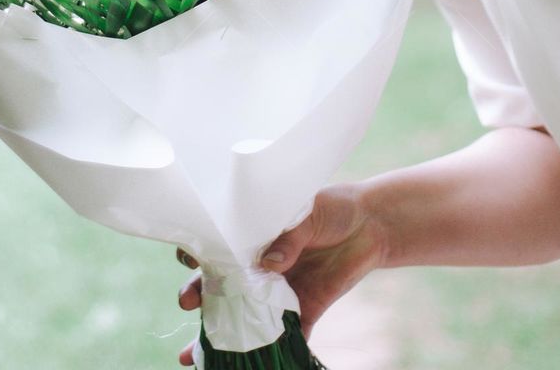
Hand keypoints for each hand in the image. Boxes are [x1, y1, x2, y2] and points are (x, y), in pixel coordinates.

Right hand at [175, 183, 387, 363]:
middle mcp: (259, 266)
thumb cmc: (332, 207)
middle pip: (220, 285)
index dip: (196, 252)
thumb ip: (288, 236)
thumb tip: (269, 262)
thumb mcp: (307, 212)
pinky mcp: (304, 310)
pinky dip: (273, 356)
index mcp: (254, 236)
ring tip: (197, 355)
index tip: (188, 258)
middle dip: (198, 295)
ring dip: (223, 337)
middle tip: (187, 302)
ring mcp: (279, 291)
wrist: (372, 225)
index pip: (216, 245)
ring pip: (245, 317)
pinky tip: (255, 367)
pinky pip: (287, 338)